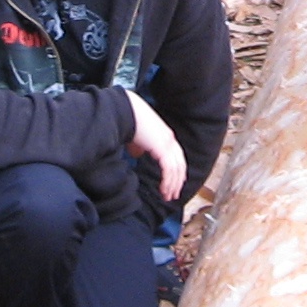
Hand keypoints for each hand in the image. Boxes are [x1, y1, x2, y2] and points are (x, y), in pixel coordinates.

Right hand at [125, 89, 186, 203]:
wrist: (126, 110)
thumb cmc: (128, 119)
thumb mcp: (136, 137)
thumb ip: (139, 146)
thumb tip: (137, 154)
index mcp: (165, 135)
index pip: (177, 156)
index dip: (177, 170)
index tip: (174, 182)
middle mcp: (169, 139)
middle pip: (180, 164)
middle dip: (177, 181)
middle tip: (174, 194)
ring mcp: (167, 143)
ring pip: (176, 169)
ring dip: (172, 185)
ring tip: (168, 196)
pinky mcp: (162, 148)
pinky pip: (169, 170)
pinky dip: (168, 182)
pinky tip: (164, 190)